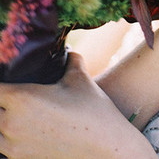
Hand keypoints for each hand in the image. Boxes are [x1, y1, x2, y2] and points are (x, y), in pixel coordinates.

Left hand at [0, 53, 155, 158]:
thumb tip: (68, 51)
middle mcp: (11, 124)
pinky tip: (24, 130)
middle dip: (2, 99)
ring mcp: (14, 148)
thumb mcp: (80, 78)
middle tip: (14, 93)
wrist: (107, 149)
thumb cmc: (93, 112)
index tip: (8, 77)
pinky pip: (4, 149)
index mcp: (22, 99)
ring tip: (16, 113)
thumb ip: (70, 59)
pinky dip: (9, 139)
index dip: (1, 81)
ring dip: (3, 121)